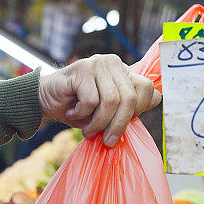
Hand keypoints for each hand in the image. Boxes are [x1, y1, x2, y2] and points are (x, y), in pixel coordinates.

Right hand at [38, 54, 161, 145]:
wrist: (45, 101)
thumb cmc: (79, 108)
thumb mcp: (108, 112)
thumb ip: (131, 106)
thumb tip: (158, 98)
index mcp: (124, 71)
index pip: (146, 88)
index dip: (139, 111)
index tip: (122, 125)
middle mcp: (113, 63)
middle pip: (130, 98)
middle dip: (119, 125)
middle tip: (108, 141)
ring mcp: (97, 63)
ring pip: (111, 101)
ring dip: (99, 123)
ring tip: (89, 130)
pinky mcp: (81, 69)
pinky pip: (91, 100)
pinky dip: (82, 114)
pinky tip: (73, 112)